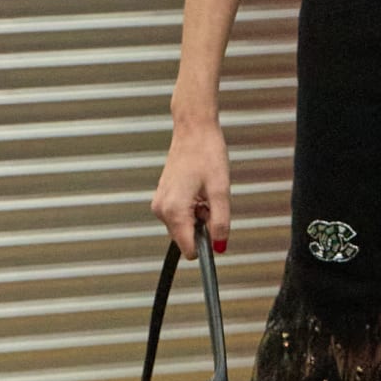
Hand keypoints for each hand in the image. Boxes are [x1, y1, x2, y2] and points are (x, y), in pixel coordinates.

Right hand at [151, 116, 230, 258]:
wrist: (193, 131)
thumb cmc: (206, 154)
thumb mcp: (220, 190)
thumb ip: (221, 222)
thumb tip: (220, 246)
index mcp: (174, 210)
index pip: (189, 249)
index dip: (207, 246)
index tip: (217, 233)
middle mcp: (162, 210)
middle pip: (186, 239)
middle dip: (203, 228)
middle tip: (211, 202)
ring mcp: (160, 204)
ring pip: (184, 227)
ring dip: (198, 218)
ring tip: (205, 192)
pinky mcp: (162, 198)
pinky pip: (180, 216)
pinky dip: (192, 210)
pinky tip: (198, 190)